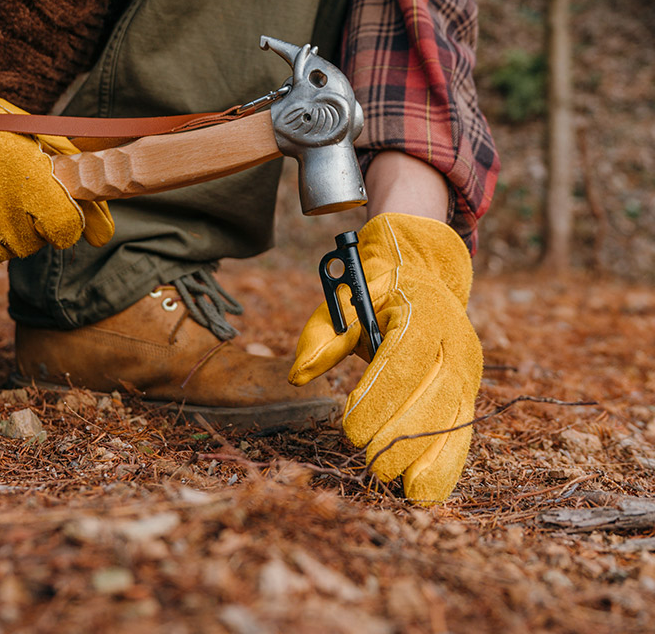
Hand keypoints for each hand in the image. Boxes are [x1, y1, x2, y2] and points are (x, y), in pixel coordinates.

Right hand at [0, 34, 113, 270]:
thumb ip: (84, 193)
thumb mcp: (47, 149)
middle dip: (27, 222)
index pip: (66, 232)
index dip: (61, 218)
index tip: (48, 202)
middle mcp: (1, 219)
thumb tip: (105, 239)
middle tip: (5, 187)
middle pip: (33, 244)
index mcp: (34, 192)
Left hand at [290, 213, 482, 501]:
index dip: (380, 396)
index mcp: (423, 311)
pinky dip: (447, 461)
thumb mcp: (348, 295)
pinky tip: (428, 490)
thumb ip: (324, 333)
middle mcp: (453, 340)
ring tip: (407, 491)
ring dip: (433, 457)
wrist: (424, 272)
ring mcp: (465, 367)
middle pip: (434, 394)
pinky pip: (460, 428)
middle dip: (404, 435)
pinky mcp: (467, 389)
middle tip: (373, 465)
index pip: (404, 358)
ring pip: (454, 416)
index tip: (352, 430)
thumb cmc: (379, 287)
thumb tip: (297, 375)